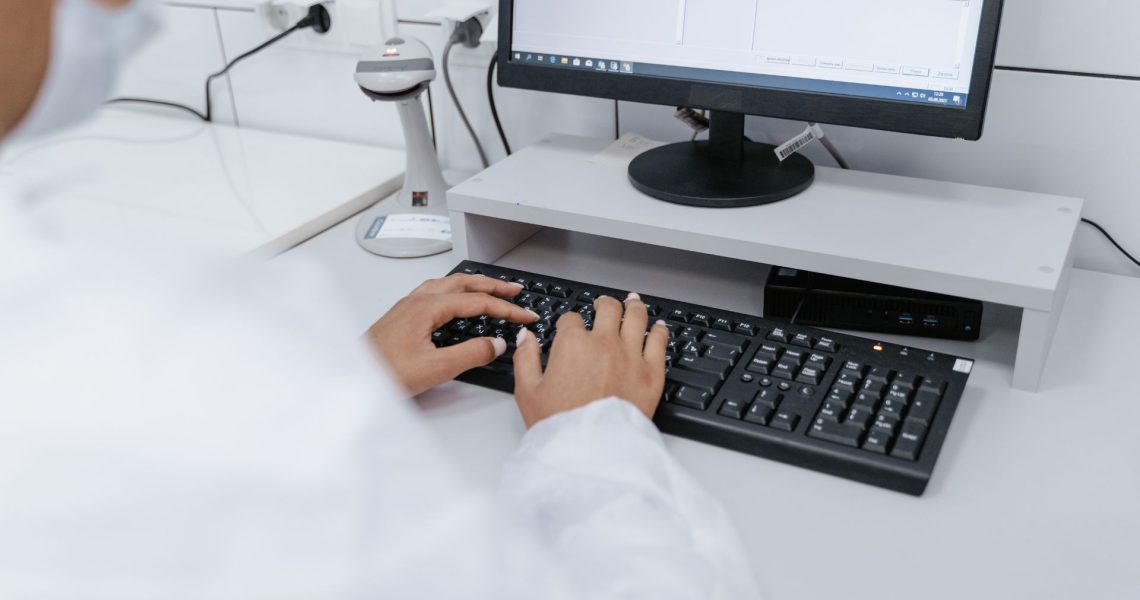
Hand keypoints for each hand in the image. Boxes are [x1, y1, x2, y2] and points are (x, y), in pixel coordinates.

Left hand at [366, 274, 537, 395]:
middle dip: (493, 285)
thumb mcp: (435, 369)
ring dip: (473, 284)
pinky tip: (455, 300)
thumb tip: (495, 344)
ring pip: (448, 284)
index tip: (525, 315)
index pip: (477, 301)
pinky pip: (435, 292)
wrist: (352, 377)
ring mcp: (408, 306)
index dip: (506, 308)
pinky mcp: (402, 315)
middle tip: (515, 291)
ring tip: (491, 290)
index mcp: (427, 308)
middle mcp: (417, 301)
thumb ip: (470, 354)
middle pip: (463, 283)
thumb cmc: (383, 372)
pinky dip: (455, 290)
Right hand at [512, 292, 668, 427]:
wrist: (591, 452)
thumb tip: (526, 338)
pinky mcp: (651, 373)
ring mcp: (631, 355)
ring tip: (633, 302)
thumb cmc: (559, 425)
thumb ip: (525, 358)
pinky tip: (658, 327)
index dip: (568, 322)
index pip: (571, 319)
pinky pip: (659, 342)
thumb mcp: (528, 392)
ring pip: (636, 317)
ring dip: (633, 306)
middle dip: (604, 303)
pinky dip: (659, 330)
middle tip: (604, 304)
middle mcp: (604, 343)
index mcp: (572, 344)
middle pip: (608, 308)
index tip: (569, 328)